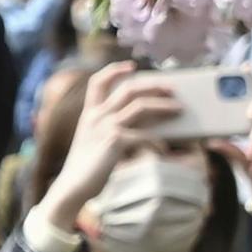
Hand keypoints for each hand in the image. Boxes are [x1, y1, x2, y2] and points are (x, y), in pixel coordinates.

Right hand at [40, 62, 179, 232]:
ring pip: (140, 106)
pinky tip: (165, 150)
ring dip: (164, 106)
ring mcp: (105, 127)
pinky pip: (145, 136)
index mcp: (89, 113)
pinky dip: (159, 142)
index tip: (131, 65)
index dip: (114, 70)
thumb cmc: (86, 167)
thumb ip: (110, 129)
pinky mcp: (115, 141)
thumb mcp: (93, 141)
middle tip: (171, 88)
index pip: (98, 82)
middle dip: (153, 85)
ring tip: (179, 109)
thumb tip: (142, 125)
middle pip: (128, 89)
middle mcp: (96, 116)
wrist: (72, 186)